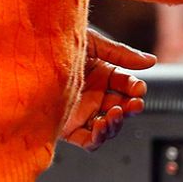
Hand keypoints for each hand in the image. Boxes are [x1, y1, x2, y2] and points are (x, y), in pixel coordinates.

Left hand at [62, 26, 155, 150]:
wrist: (31, 51)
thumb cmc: (59, 42)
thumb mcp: (94, 44)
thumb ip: (122, 55)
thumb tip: (151, 62)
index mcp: (104, 74)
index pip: (127, 86)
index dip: (135, 89)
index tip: (138, 89)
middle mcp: (95, 95)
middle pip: (121, 108)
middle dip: (131, 108)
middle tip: (134, 104)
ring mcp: (83, 111)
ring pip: (108, 126)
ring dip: (116, 123)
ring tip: (114, 113)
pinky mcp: (68, 127)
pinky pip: (88, 139)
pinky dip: (97, 137)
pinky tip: (100, 126)